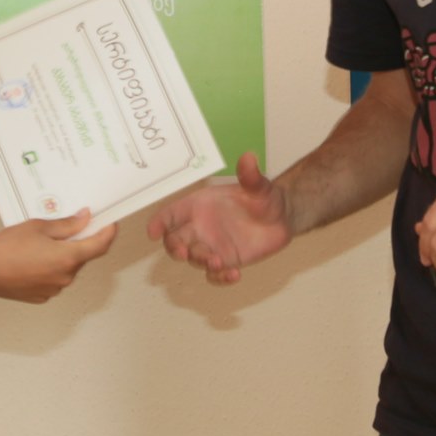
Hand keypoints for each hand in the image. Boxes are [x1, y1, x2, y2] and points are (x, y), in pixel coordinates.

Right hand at [0, 210, 117, 302]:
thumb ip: (67, 224)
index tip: (110, 223)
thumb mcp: (39, 227)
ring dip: (63, 255)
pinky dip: (51, 267)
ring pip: (68, 267)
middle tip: (68, 227)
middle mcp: (65, 276)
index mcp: (68, 258)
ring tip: (41, 243)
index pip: (100, 245)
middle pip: (83, 256)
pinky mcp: (43, 295)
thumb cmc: (6, 249)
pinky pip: (55, 278)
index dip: (108, 232)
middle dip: (79, 241)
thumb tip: (84, 219)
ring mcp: (55, 288)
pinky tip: (35, 258)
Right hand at [147, 151, 292, 285]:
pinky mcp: (226, 262)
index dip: (159, 222)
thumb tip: (249, 158)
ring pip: (194, 259)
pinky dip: (220, 277)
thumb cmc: (264, 198)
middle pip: (175, 241)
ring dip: (201, 261)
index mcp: (199, 206)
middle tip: (184, 253)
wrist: (282, 218)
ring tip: (219, 262)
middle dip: (175, 248)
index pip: (171, 214)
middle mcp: (200, 227)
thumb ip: (250, 176)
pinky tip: (234, 275)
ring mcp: (211, 246)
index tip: (153, 232)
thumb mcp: (259, 186)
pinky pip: (214, 275)